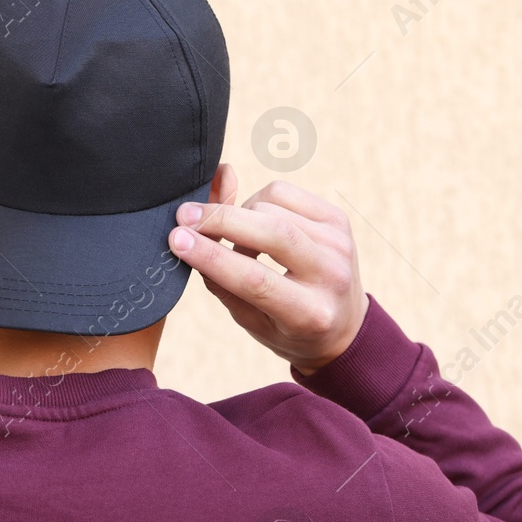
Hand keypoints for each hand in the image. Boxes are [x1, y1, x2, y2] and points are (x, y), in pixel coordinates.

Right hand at [167, 178, 368, 373]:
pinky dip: (257, 203)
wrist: (344, 326)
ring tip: (236, 240)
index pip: (254, 279)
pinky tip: (256, 224)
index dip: (211, 255)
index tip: (177, 239)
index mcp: (310, 314)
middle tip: (184, 218)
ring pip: (271, 206)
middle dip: (220, 220)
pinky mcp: (338, 219)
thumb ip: (221, 280)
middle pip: (271, 232)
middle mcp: (332, 275)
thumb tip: (191, 230)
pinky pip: (282, 193)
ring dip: (239, 217)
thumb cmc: (286, 328)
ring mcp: (339, 243)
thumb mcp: (251, 321)